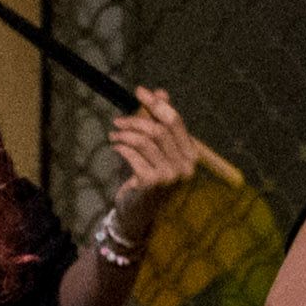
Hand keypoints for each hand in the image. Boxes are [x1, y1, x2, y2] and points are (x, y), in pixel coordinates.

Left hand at [104, 91, 204, 206]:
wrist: (141, 213)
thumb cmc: (150, 179)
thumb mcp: (159, 151)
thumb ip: (161, 123)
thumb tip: (160, 92)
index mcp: (191, 154)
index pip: (175, 121)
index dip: (156, 104)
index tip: (139, 91)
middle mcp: (185, 165)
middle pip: (159, 129)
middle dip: (136, 119)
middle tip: (118, 120)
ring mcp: (170, 175)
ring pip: (145, 141)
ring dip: (125, 134)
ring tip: (114, 134)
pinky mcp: (152, 183)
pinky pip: (134, 155)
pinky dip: (122, 147)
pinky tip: (116, 147)